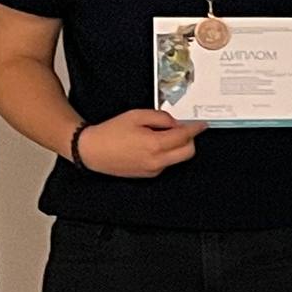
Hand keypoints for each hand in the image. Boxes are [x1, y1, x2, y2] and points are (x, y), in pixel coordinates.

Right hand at [75, 109, 199, 178]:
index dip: (195, 129)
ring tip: (160, 135)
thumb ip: (161, 117)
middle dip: (189, 139)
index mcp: (154, 144)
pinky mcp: (148, 175)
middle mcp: (156, 160)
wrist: (90, 150)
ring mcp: (153, 170)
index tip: (201, 125)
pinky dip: (166, 154)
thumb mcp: (136, 115)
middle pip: (188, 151)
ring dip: (177, 147)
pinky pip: (166, 163)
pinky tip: (152, 145)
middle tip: (181, 129)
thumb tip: (176, 123)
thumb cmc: (110, 132)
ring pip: (178, 158)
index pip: (185, 137)